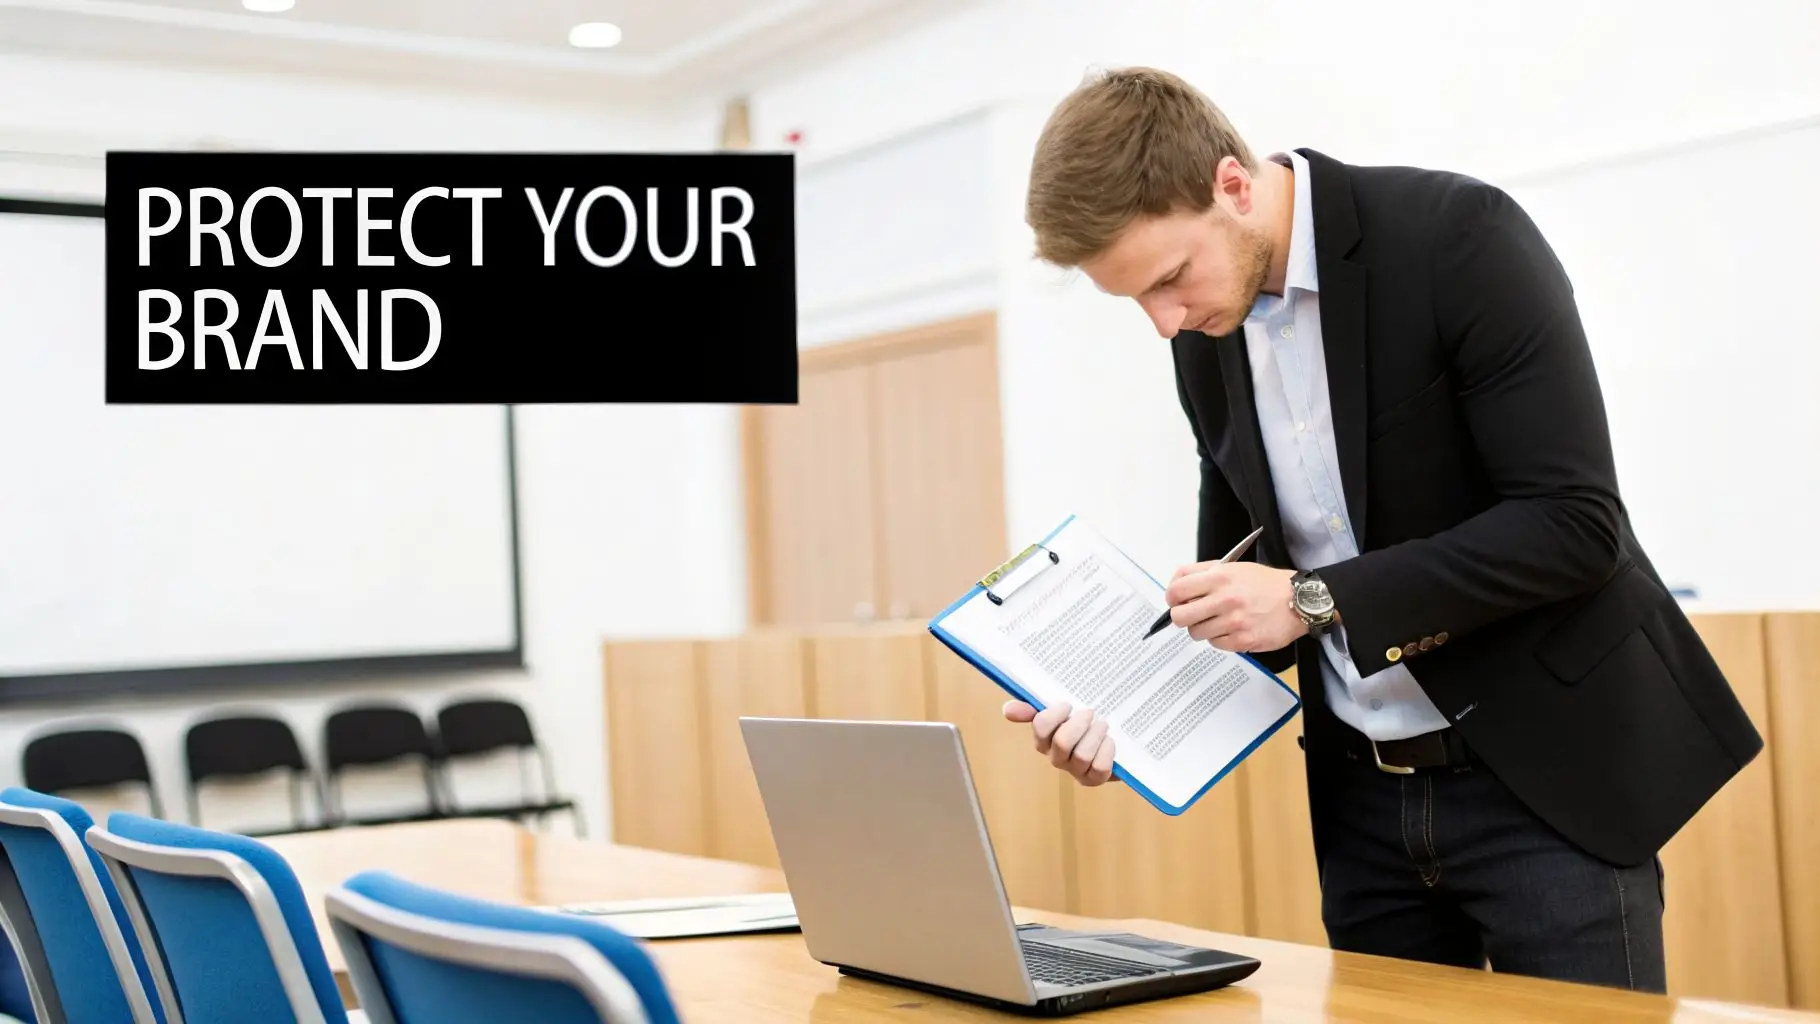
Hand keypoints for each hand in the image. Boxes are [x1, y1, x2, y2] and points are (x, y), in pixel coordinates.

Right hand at [1002, 699, 1114, 785]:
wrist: (1111, 740)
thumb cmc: (1081, 724)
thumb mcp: (1061, 712)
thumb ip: (1033, 708)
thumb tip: (1006, 710)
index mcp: (1044, 738)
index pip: (1040, 726)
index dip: (1055, 714)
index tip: (1068, 704)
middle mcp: (1056, 757)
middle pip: (1062, 742)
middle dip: (1079, 724)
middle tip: (1090, 713)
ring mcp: (1074, 771)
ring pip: (1082, 755)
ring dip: (1095, 735)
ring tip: (1103, 725)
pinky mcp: (1093, 779)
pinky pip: (1099, 768)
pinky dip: (1106, 751)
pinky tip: (1109, 742)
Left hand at [1164, 562, 1305, 652]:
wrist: (1299, 600)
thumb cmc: (1266, 583)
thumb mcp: (1235, 567)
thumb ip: (1205, 573)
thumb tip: (1178, 585)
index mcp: (1220, 577)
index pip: (1177, 589)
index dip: (1171, 597)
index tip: (1176, 600)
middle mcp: (1224, 599)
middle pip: (1179, 616)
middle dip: (1182, 616)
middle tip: (1193, 614)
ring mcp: (1233, 622)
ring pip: (1196, 632)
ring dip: (1203, 628)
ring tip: (1218, 621)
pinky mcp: (1243, 640)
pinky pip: (1215, 644)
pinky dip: (1220, 638)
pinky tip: (1233, 629)